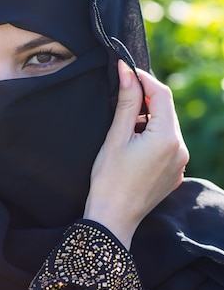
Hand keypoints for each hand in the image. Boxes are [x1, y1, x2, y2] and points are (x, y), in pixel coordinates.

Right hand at [83, 59, 188, 248]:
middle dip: (146, 100)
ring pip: (167, 128)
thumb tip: (127, 71)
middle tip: (121, 97)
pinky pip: (167, 146)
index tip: (126, 71)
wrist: (112, 219)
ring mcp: (180, 163)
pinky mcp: (175, 174)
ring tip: (124, 129)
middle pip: (167, 111)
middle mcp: (180, 149)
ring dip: (148, 120)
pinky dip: (152, 138)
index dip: (145, 79)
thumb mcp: (116, 137)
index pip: (162, 94)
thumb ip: (126, 101)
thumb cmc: (109, 179)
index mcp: (167, 137)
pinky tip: (132, 147)